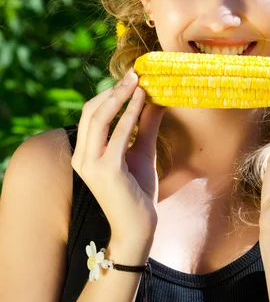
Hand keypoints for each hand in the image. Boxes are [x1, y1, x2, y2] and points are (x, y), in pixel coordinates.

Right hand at [71, 68, 166, 243]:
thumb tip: (156, 99)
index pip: (90, 114)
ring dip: (119, 96)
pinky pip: (118, 135)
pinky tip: (142, 100)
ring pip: (99, 118)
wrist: (139, 228)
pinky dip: (130, 114)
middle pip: (91, 111)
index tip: (130, 78)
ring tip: (137, 81)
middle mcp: (81, 157)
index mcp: (84, 153)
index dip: (109, 93)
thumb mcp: (142, 152)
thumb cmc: (138, 193)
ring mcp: (91, 164)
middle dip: (113, 90)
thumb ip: (145, 126)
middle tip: (134, 73)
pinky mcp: (106, 170)